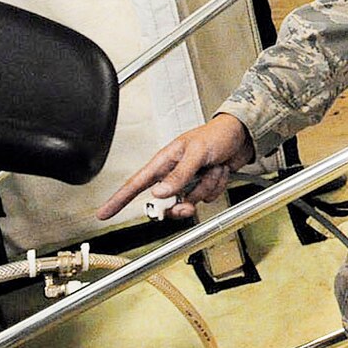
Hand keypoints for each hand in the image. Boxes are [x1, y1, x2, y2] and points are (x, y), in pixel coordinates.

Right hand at [95, 113, 255, 221]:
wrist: (243, 135)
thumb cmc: (218, 134)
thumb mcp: (197, 152)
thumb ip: (178, 174)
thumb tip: (158, 192)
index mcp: (165, 160)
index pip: (136, 183)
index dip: (118, 199)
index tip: (103, 213)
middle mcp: (174, 173)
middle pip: (165, 201)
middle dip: (181, 204)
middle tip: (189, 204)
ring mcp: (190, 181)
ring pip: (190, 201)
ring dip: (205, 187)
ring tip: (214, 168)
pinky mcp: (204, 185)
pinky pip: (207, 197)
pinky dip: (216, 186)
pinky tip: (221, 170)